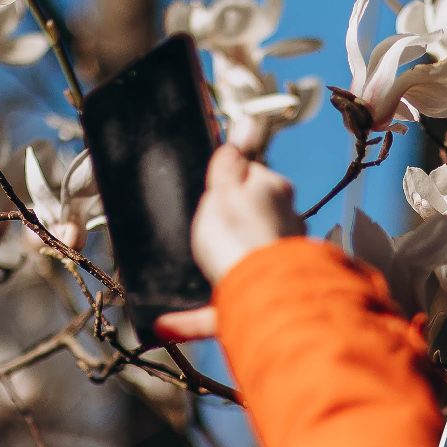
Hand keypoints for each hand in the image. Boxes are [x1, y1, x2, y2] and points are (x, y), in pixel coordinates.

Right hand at [158, 148, 302, 342]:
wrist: (263, 295)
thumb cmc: (240, 235)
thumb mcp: (225, 187)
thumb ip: (233, 159)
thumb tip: (249, 121)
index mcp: (275, 194)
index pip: (254, 177)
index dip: (231, 182)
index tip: (211, 191)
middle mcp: (284, 228)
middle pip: (252, 221)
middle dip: (230, 229)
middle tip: (199, 233)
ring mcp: (275, 265)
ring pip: (240, 265)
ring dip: (215, 271)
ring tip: (182, 277)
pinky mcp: (258, 301)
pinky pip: (222, 307)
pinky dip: (193, 317)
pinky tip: (162, 325)